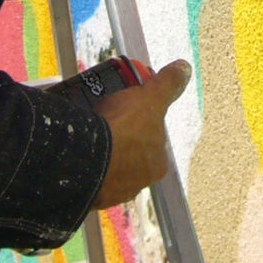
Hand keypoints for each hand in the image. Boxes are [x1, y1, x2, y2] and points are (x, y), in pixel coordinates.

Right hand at [91, 60, 190, 209]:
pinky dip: (85, 162)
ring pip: (109, 164)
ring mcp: (114, 190)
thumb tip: (185, 68)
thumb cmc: (124, 129)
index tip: (123, 108)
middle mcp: (139, 181)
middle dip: (119, 136)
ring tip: (87, 130)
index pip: (151, 136)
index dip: (139, 119)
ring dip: (102, 150)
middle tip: (103, 117)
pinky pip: (89, 174)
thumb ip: (168, 84)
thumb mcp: (150, 97)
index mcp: (158, 162)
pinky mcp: (91, 194)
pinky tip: (78, 149)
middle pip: (131, 151)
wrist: (84, 159)